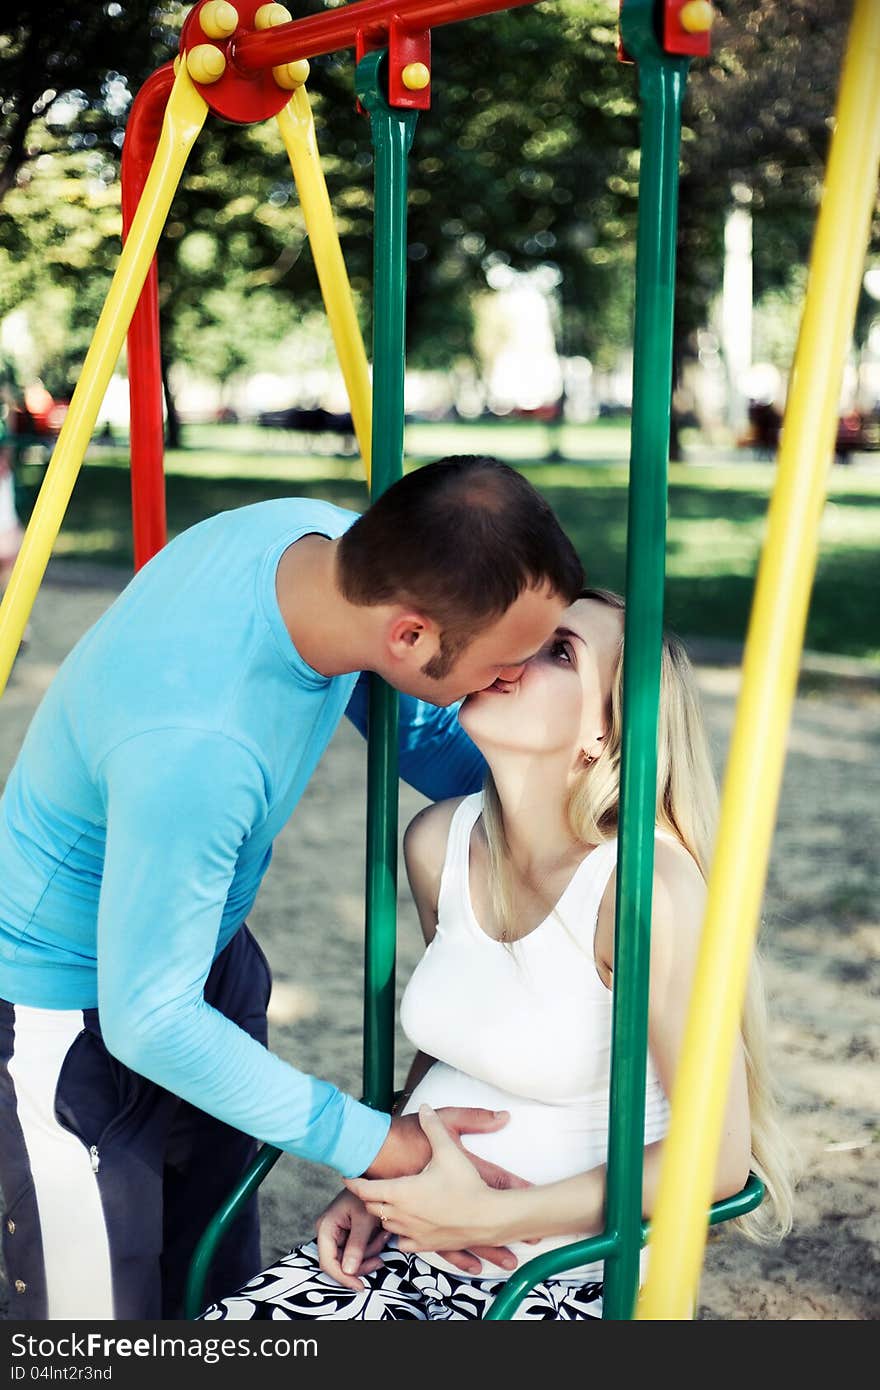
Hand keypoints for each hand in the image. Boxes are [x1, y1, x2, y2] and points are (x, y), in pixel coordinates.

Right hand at [314, 1189, 389, 1291]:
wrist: (375, 1180)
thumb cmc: (367, 1194)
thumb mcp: (364, 1220)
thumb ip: (356, 1245)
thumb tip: (348, 1271)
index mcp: (326, 1227)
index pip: (328, 1262)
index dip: (342, 1277)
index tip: (360, 1286)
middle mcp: (328, 1233)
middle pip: (341, 1263)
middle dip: (362, 1262)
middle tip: (380, 1257)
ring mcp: (337, 1235)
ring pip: (351, 1260)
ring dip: (370, 1252)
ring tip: (382, 1235)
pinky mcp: (347, 1236)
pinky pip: (358, 1252)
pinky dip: (371, 1247)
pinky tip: (380, 1234)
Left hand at [346, 1104, 520, 1267]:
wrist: (487, 1218)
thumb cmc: (466, 1185)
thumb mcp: (448, 1150)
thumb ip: (434, 1126)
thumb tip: (425, 1107)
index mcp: (401, 1192)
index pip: (365, 1189)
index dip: (354, 1182)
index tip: (347, 1175)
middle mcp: (401, 1215)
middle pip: (371, 1207)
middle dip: (368, 1196)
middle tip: (368, 1185)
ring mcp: (412, 1232)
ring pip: (385, 1225)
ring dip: (383, 1213)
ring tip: (386, 1201)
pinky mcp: (425, 1245)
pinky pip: (402, 1242)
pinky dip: (399, 1233)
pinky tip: (405, 1224)